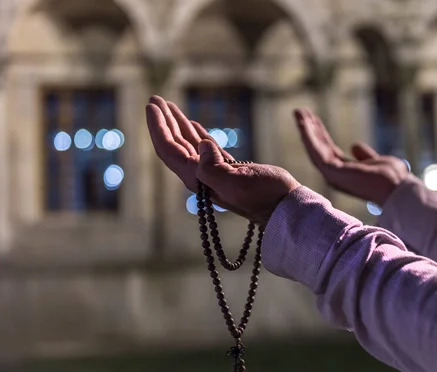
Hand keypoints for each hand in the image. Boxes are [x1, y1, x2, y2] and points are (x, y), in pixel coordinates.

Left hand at [146, 96, 300, 225]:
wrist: (284, 207)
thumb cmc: (264, 195)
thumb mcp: (237, 182)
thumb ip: (214, 167)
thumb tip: (202, 145)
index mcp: (198, 178)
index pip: (169, 150)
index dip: (158, 127)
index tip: (152, 105)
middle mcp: (201, 176)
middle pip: (174, 145)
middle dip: (164, 121)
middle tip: (155, 99)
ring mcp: (215, 173)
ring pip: (189, 144)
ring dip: (178, 124)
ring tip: (169, 106)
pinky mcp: (229, 169)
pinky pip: (206, 148)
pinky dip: (197, 133)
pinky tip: (193, 124)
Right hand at [294, 109, 409, 205]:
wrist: (398, 188)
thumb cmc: (392, 179)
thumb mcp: (378, 161)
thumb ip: (365, 155)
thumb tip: (354, 145)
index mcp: (345, 173)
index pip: (328, 150)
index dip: (320, 134)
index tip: (314, 119)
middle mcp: (335, 175)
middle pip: (318, 148)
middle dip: (309, 129)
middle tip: (300, 111)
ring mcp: (332, 175)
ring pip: (313, 149)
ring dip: (305, 130)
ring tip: (297, 112)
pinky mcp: (331, 172)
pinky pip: (315, 151)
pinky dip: (308, 136)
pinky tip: (303, 123)